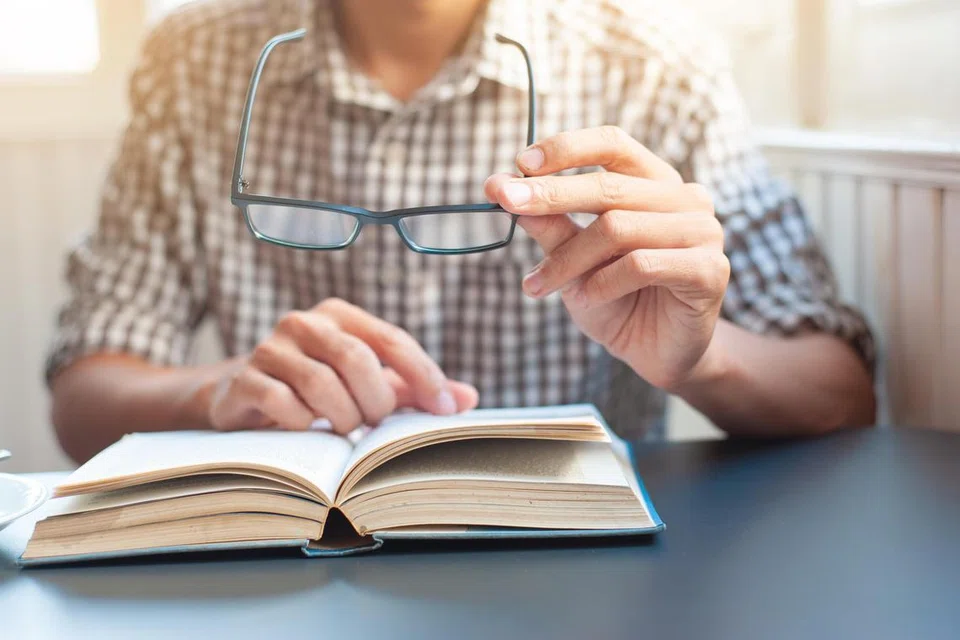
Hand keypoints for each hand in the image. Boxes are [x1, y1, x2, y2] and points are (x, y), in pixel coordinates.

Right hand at [207, 298, 477, 433]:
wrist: (242, 395)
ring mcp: (270, 348)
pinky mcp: (244, 379)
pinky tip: (307, 429)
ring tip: (345, 430)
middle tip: (377, 426)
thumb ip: (413, 389)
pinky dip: (304, 424)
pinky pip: (283, 403)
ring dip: (343, 417)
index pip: (392, 339)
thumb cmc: (318, 388)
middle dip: (377, 402)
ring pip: (322, 384)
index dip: (423, 375)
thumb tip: (467, 398)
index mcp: (340, 316)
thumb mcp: (367, 384)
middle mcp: (304, 322)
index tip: (444, 410)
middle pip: (358, 359)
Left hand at [484, 126, 729, 390]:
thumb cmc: (615, 298)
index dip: (566, 149)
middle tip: (506, 202)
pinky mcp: (709, 270)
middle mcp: (685, 198)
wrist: (655, 353)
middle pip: (609, 186)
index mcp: (654, 182)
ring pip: (618, 228)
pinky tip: (585, 299)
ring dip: (568, 259)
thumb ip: (548, 223)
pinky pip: (642, 265)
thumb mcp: (573, 258)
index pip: (612, 144)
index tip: (520, 163)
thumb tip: (501, 186)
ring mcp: (703, 231)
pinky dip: (602, 282)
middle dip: (550, 195)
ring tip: (537, 285)